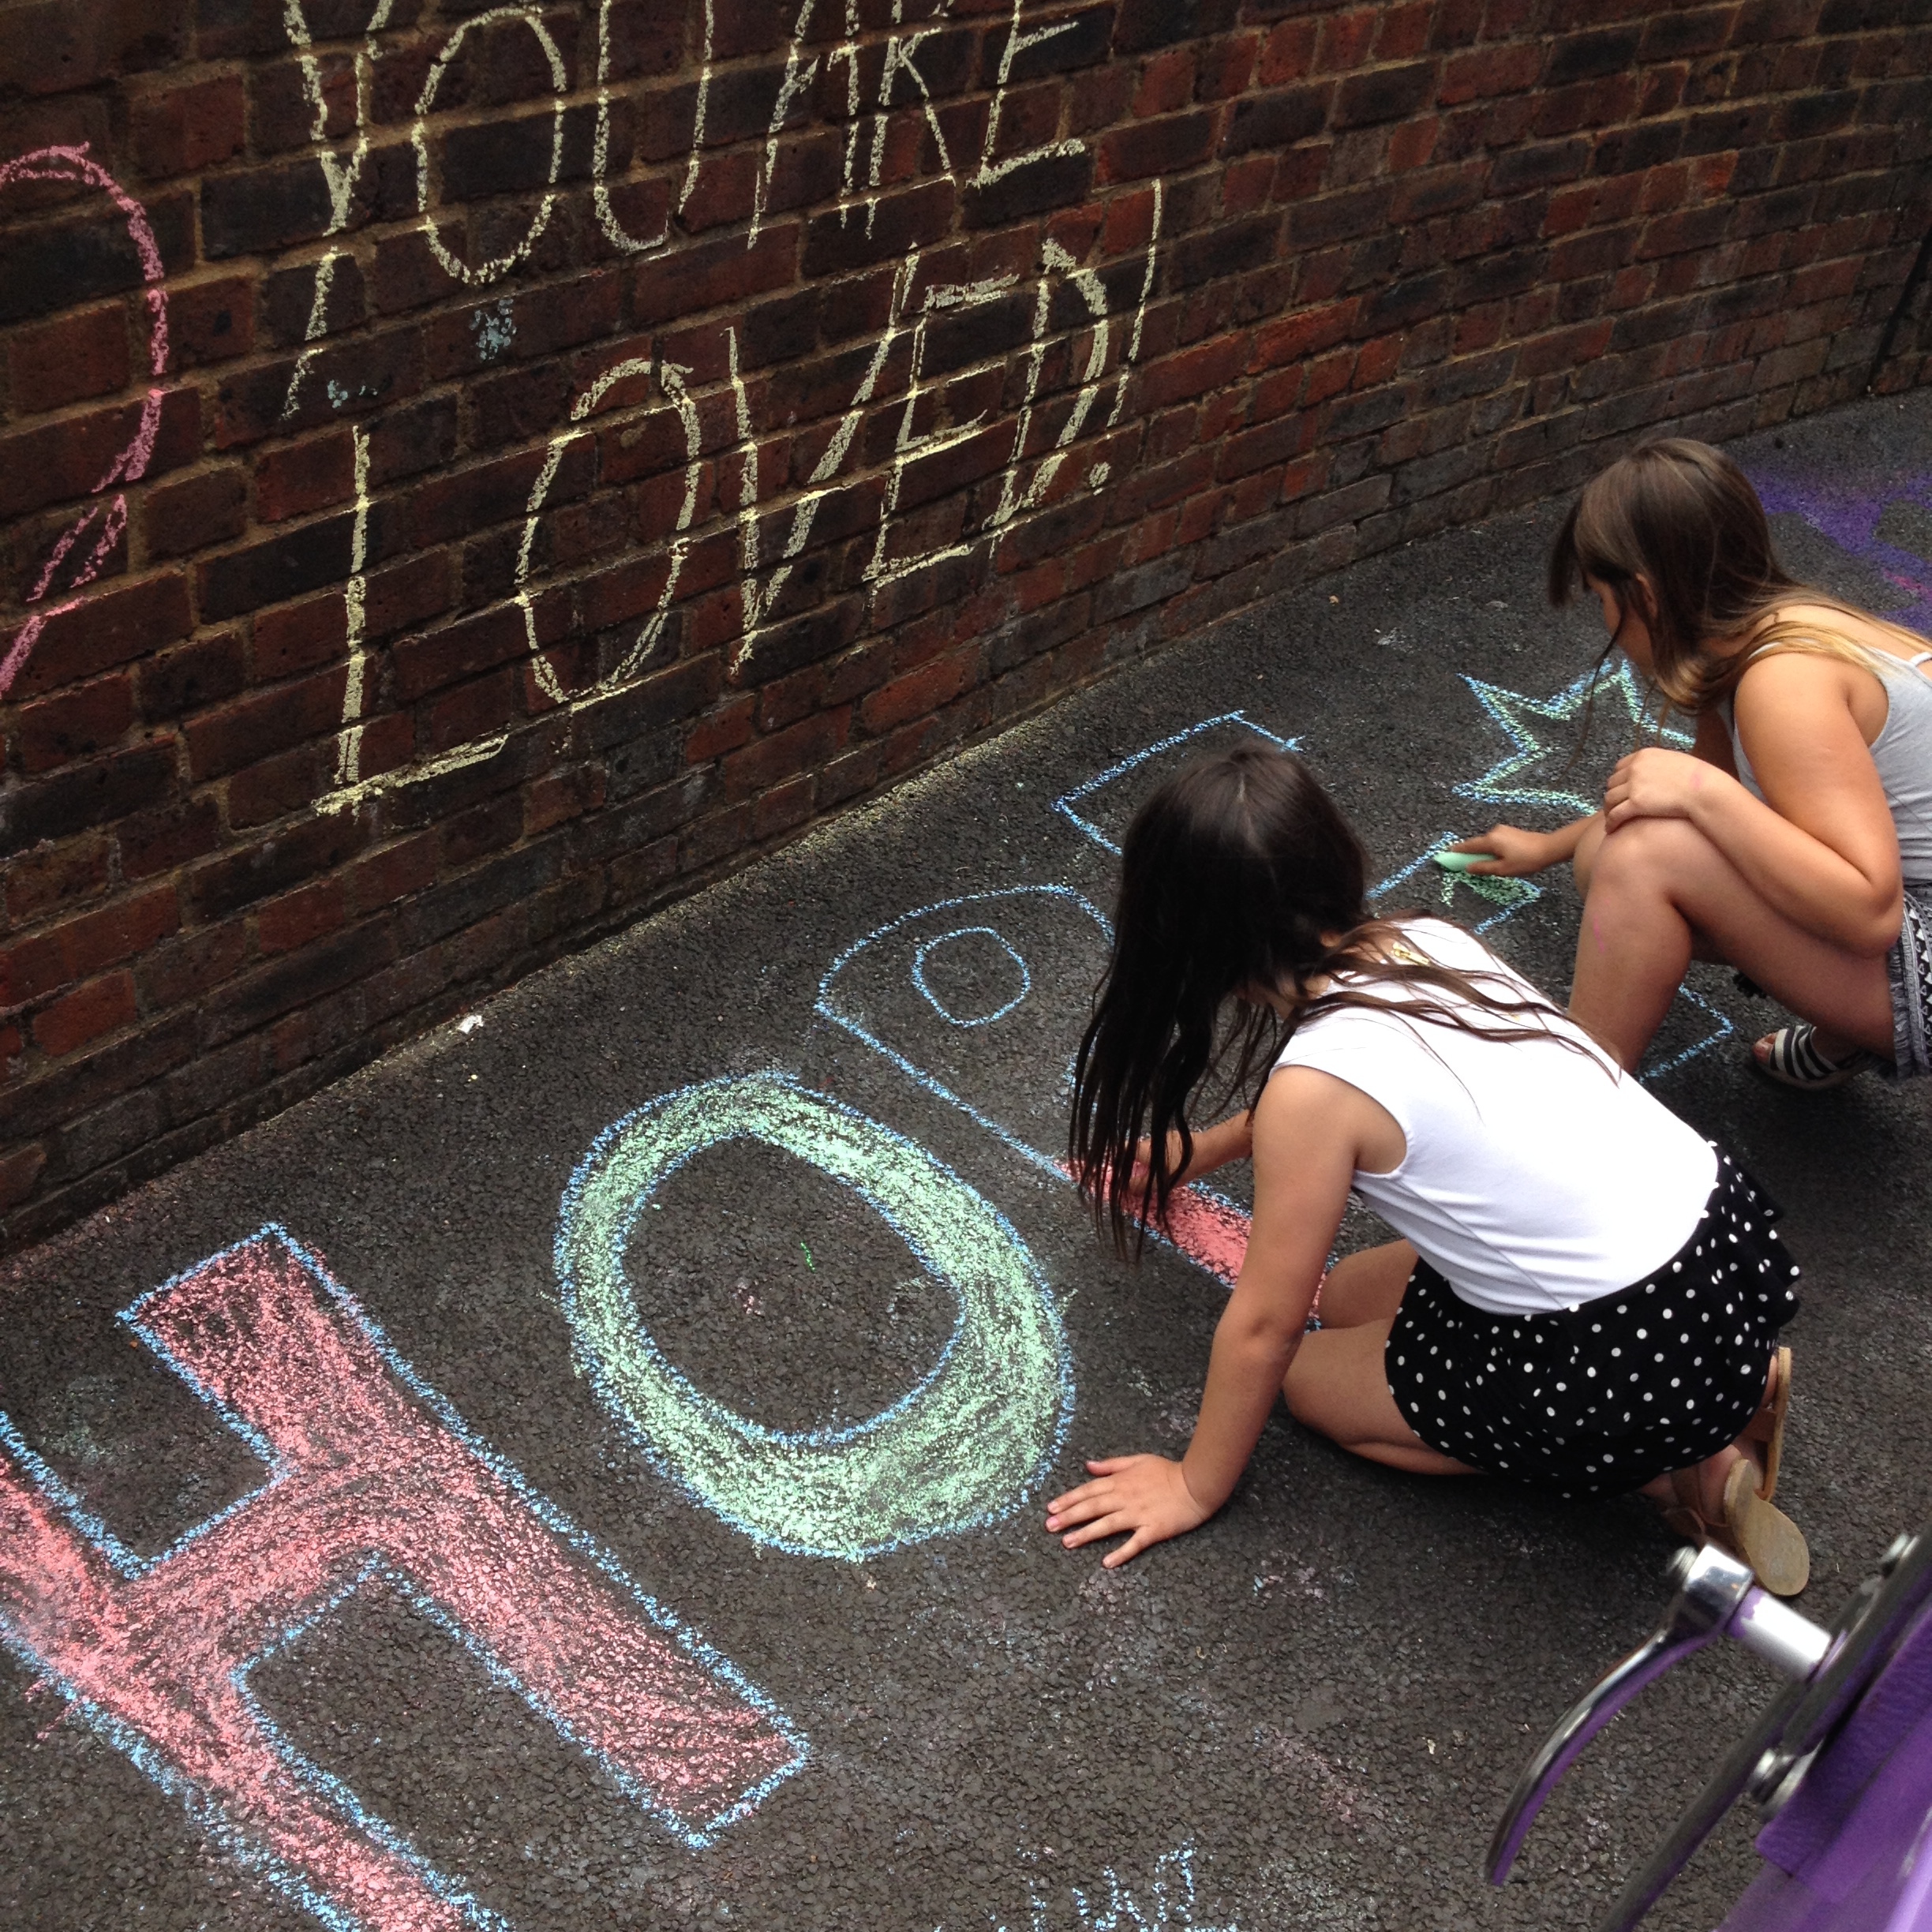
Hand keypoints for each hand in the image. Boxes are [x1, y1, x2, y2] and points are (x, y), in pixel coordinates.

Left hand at [1044, 1455, 1212, 1567]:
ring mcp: (1138, 1515)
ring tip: (1067, 1543)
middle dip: (1069, 1517)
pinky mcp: (1153, 1530)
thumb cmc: (1168, 1471)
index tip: (1051, 1507)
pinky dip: (1120, 1553)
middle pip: (1092, 1507)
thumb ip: (1112, 1465)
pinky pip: (1134, 1543)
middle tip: (1049, 1526)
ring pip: (1107, 1525)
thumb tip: (1088, 1465)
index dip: (1069, 1499)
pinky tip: (1106, 1563)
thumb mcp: (1138, 1460)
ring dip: (1086, 1534)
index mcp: (1121, 1481)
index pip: (1089, 1490)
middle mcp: (1125, 1498)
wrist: (1196, 1484)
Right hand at [1446, 824, 1561, 875]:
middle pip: (1478, 844)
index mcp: (1490, 840)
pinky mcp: (1511, 832)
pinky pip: (1496, 841)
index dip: (1457, 851)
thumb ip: (1483, 867)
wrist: (1549, 848)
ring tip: (1486, 864)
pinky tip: (1497, 858)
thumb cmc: (1526, 860)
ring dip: (1483, 852)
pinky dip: (1492, 849)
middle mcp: (1494, 832)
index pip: (1468, 846)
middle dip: (1471, 853)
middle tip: (1465, 864)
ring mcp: (1504, 830)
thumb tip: (1468, 867)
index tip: (1446, 853)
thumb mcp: (1502, 869)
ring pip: (1487, 843)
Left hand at [1603, 748, 1722, 830]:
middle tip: (1614, 807)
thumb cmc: (1697, 778)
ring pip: (1610, 799)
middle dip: (1613, 795)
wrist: (1704, 790)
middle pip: (1612, 783)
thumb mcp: (1674, 761)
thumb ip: (1658, 765)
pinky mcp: (1635, 803)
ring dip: (1609, 810)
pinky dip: (1611, 823)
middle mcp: (1635, 768)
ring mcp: (1633, 785)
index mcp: (1643, 755)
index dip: (1618, 781)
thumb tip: (1653, 772)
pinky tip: (1612, 829)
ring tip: (1612, 820)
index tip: (1620, 790)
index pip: (1620, 767)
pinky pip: (1615, 814)